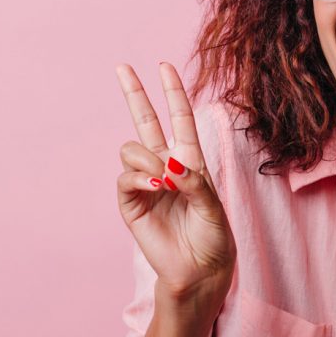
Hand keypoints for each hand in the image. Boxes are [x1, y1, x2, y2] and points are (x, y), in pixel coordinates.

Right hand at [114, 62, 236, 296]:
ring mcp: (146, 183)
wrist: (199, 270)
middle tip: (122, 67)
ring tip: (163, 181)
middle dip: (134, 93)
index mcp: (190, 162)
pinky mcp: (131, 203)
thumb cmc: (213, 238)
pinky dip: (139, 178)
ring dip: (147, 159)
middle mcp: (166, 167)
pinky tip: (155, 187)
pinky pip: (125, 177)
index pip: (179, 120)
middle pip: (146, 121)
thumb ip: (194, 183)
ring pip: (131, 149)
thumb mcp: (213, 206)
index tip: (165, 66)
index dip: (172, 93)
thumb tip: (168, 167)